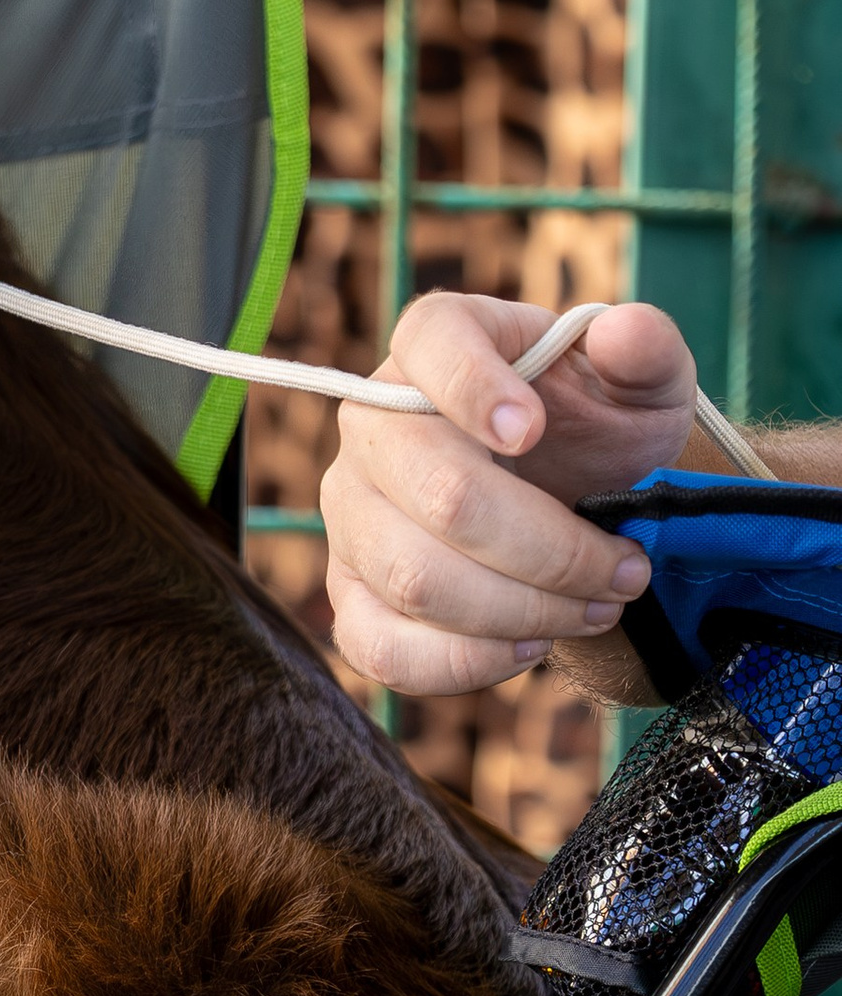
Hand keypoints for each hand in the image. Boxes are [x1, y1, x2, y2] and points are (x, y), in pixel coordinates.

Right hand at [319, 293, 698, 695]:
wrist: (573, 499)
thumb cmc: (597, 428)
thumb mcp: (639, 383)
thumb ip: (645, 351)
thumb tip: (624, 334)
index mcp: (435, 343)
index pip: (432, 345)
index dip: (476, 390)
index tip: (536, 431)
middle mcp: (371, 422)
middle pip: (444, 496)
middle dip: (553, 552)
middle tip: (627, 572)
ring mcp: (350, 511)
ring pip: (416, 580)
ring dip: (524, 611)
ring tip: (595, 609)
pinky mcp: (351, 588)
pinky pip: (379, 645)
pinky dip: (465, 661)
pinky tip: (528, 644)